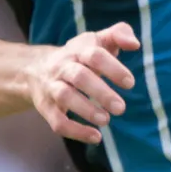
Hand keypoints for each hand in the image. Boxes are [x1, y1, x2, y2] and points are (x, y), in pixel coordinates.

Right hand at [27, 24, 138, 145]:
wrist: (36, 69)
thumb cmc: (80, 56)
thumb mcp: (98, 40)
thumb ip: (119, 34)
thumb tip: (135, 44)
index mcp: (78, 50)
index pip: (94, 55)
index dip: (112, 68)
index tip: (130, 83)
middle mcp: (62, 67)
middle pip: (79, 77)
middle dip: (100, 92)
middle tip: (121, 108)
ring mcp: (52, 87)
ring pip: (65, 97)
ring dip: (85, 110)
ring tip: (106, 120)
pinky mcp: (46, 107)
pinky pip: (56, 121)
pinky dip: (75, 131)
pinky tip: (96, 137)